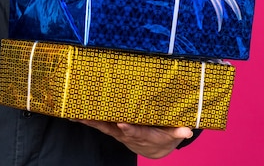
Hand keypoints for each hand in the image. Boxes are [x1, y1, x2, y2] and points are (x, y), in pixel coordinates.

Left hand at [74, 120, 192, 158]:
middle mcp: (126, 133)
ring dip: (89, 121)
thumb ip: (177, 132)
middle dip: (99, 123)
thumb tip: (188, 131)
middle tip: (87, 117)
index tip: (122, 124)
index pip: (135, 132)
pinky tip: (75, 115)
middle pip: (112, 129)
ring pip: (102, 126)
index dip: (128, 129)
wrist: (153, 148)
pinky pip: (99, 123)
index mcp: (142, 134)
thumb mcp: (171, 135)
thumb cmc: (163, 136)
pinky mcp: (112, 128)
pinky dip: (87, 119)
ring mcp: (117, 131)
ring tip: (76, 115)